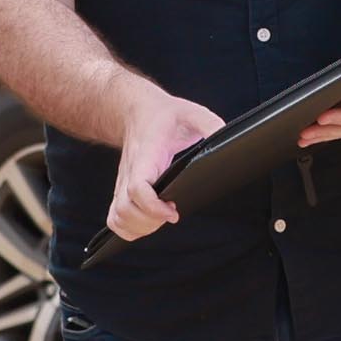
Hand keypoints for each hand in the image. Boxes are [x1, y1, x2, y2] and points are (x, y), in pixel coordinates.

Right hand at [107, 87, 224, 239]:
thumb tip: (226, 138)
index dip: (153, 206)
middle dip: (149, 222)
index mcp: (146, 156)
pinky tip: (146, 224)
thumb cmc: (162, 115)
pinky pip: (115, 218)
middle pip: (126, 210)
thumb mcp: (191, 113)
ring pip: (117, 218)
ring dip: (139, 228)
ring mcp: (123, 183)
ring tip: (161, 220)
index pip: (138, 188)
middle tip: (172, 215)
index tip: (173, 211)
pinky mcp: (122, 190)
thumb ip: (210, 124)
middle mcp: (130, 172)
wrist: (137, 111)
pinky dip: (127, 229)